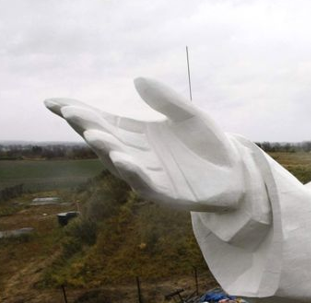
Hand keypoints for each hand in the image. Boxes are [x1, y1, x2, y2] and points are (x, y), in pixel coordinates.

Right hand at [45, 78, 243, 211]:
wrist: (238, 175)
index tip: (54, 102)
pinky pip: (145, 184)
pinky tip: (122, 159)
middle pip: (108, 139)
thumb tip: (138, 80)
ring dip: (107, 149)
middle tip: (70, 112)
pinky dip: (133, 172)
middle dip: (88, 126)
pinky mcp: (166, 195)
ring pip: (122, 163)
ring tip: (92, 133)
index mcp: (140, 136)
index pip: (105, 122)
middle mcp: (139, 156)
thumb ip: (168, 101)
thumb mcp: (191, 116)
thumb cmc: (211, 146)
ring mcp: (151, 176)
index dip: (80, 113)